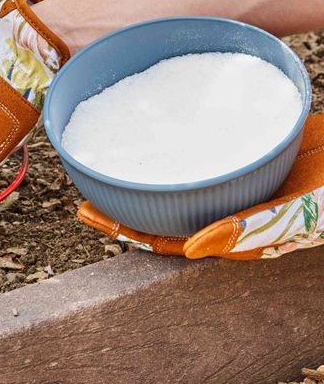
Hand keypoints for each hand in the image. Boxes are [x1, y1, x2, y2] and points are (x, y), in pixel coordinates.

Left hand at [78, 115, 323, 258]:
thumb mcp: (302, 209)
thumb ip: (253, 229)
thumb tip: (190, 248)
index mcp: (238, 234)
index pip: (171, 239)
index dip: (130, 231)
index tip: (93, 216)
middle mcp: (229, 212)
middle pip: (164, 215)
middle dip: (122, 210)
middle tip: (83, 199)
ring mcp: (233, 185)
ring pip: (176, 187)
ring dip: (138, 179)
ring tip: (103, 166)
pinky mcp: (240, 157)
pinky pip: (197, 158)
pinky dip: (169, 150)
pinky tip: (152, 135)